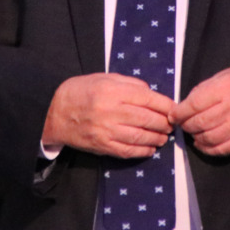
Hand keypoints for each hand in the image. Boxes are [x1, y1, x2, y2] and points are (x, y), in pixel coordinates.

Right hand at [43, 73, 174, 158]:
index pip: (148, 99)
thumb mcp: (104, 78)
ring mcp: (107, 131)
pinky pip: (128, 151)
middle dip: (163, 123)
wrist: (54, 113)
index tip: (174, 109)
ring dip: (157, 138)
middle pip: (147, 119)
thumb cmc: (80, 91)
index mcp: (112, 91)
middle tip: (170, 124)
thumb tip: (150, 93)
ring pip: (141, 137)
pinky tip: (150, 148)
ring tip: (163, 137)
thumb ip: (129, 83)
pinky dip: (143, 151)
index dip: (165, 105)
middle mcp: (111, 112)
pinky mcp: (102, 146)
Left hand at [171, 64, 229, 156]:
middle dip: (186, 124)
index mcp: (226, 88)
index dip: (179, 112)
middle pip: (199, 123)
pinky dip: (207, 148)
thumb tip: (184, 106)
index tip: (173, 114)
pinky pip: (221, 149)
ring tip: (192, 131)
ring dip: (195, 136)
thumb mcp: (226, 75)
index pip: (194, 104)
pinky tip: (201, 143)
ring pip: (208, 138)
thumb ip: (205, 90)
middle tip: (182, 122)